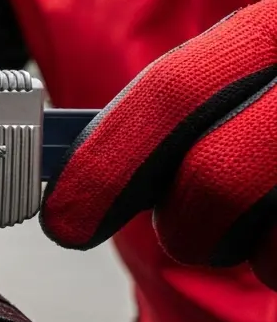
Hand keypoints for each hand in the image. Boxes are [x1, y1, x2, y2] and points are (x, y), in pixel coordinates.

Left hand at [41, 0, 276, 289]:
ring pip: (268, 248)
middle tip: (189, 229)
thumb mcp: (261, 70)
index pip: (175, 90)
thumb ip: (192, 102)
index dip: (105, 160)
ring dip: (251, 250)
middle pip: (214, 178)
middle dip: (184, 223)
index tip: (66, 216)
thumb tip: (78, 172)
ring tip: (275, 216)